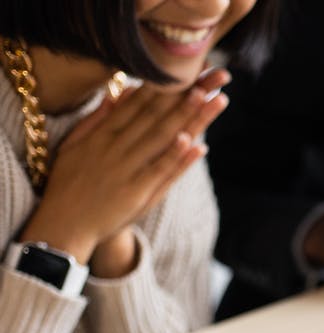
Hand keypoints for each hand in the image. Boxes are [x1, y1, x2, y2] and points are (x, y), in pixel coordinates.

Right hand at [20, 70, 231, 273]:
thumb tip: (119, 93)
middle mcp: (116, 148)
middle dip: (184, 95)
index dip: (162, 86)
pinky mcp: (138, 193)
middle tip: (210, 78)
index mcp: (103, 135)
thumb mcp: (75, 145)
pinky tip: (196, 143)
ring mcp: (128, 170)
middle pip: (155, 116)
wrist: (64, 224)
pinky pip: (161, 171)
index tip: (184, 69)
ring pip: (163, 139)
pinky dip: (177, 157)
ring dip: (188, 118)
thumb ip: (97, 119)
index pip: (137, 104)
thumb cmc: (70, 183)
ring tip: (211, 99)